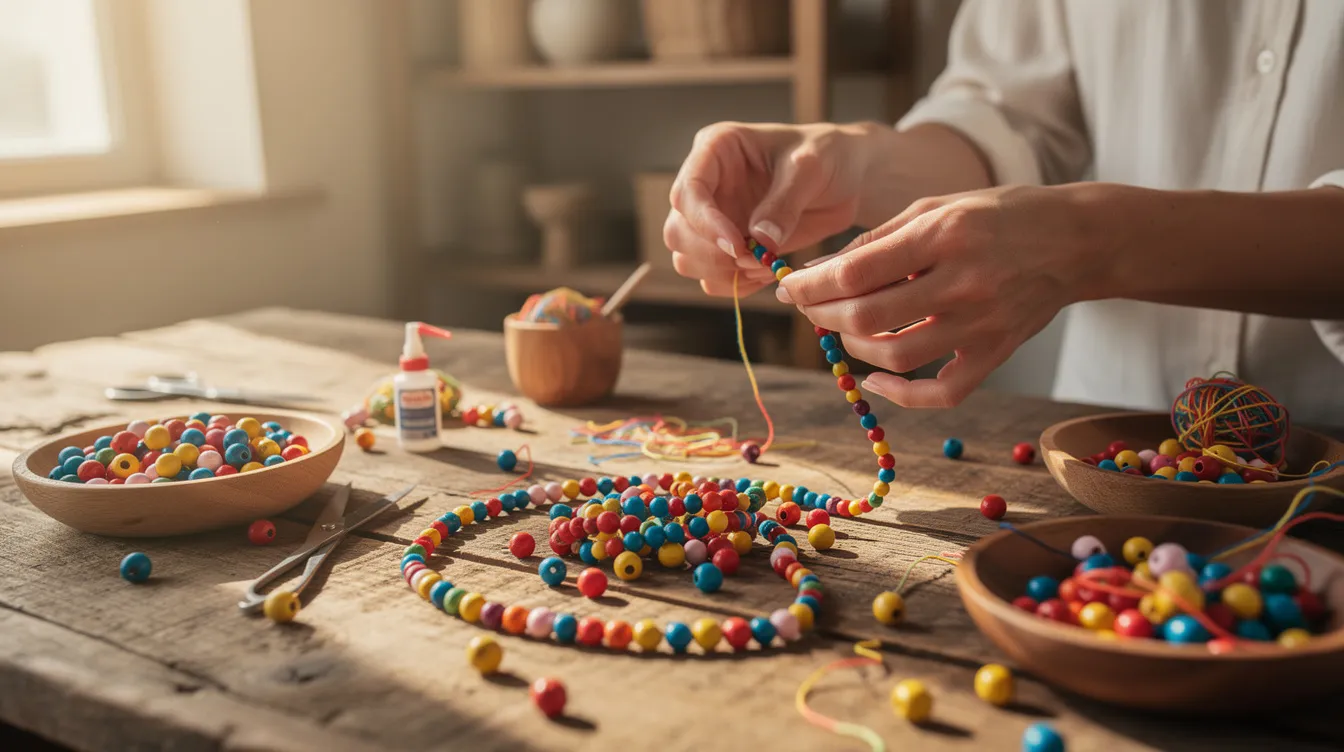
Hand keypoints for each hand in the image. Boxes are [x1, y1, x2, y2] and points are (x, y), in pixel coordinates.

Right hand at [663, 121, 875, 296]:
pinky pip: (711, 276)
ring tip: (763, 267)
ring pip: (686, 258)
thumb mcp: (810, 168)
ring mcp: (713, 218)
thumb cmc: (826, 156)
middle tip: (755, 261)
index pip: (688, 191)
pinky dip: (733, 284)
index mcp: (715, 149)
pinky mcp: (726, 245)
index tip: (737, 246)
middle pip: (678, 231)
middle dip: (712, 254)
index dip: (705, 223)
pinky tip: (764, 274)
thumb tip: (760, 241)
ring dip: (721, 273)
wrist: (844, 178)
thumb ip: (785, 202)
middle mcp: (706, 185)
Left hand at [777, 185, 1112, 407]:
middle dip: (823, 316)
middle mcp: (962, 281)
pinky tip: (875, 379)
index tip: (788, 287)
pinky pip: (940, 392)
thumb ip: (876, 239)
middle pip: (868, 318)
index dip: (810, 285)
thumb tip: (818, 272)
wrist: (1076, 240)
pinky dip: (899, 394)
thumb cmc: (996, 215)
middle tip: (809, 307)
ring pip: (896, 356)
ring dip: (852, 349)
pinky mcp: (995, 353)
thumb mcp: (934, 206)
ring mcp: (981, 324)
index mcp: (943, 234)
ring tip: (840, 331)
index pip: (856, 271)